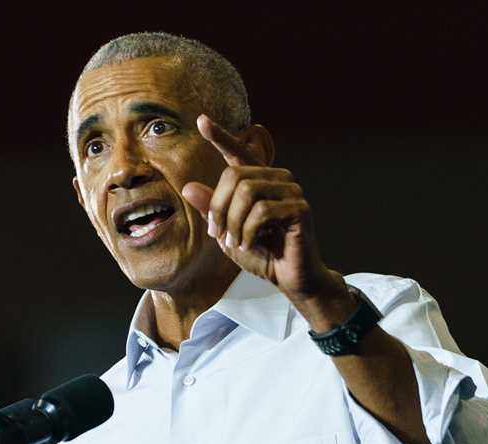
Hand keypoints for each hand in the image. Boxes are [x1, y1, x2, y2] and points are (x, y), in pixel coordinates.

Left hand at [181, 114, 339, 302]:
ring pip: (247, 192)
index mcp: (259, 181)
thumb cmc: (261, 255)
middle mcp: (277, 179)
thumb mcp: (227, 233)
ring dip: (233, 222)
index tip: (201, 120)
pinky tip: (249, 244)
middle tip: (218, 235)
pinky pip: (262, 211)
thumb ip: (211, 210)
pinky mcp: (300, 208)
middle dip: (218, 208)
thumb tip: (188, 187)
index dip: (220, 137)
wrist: (290, 278)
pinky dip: (248, 231)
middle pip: (234, 176)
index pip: (237, 153)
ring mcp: (292, 191)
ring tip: (235, 242)